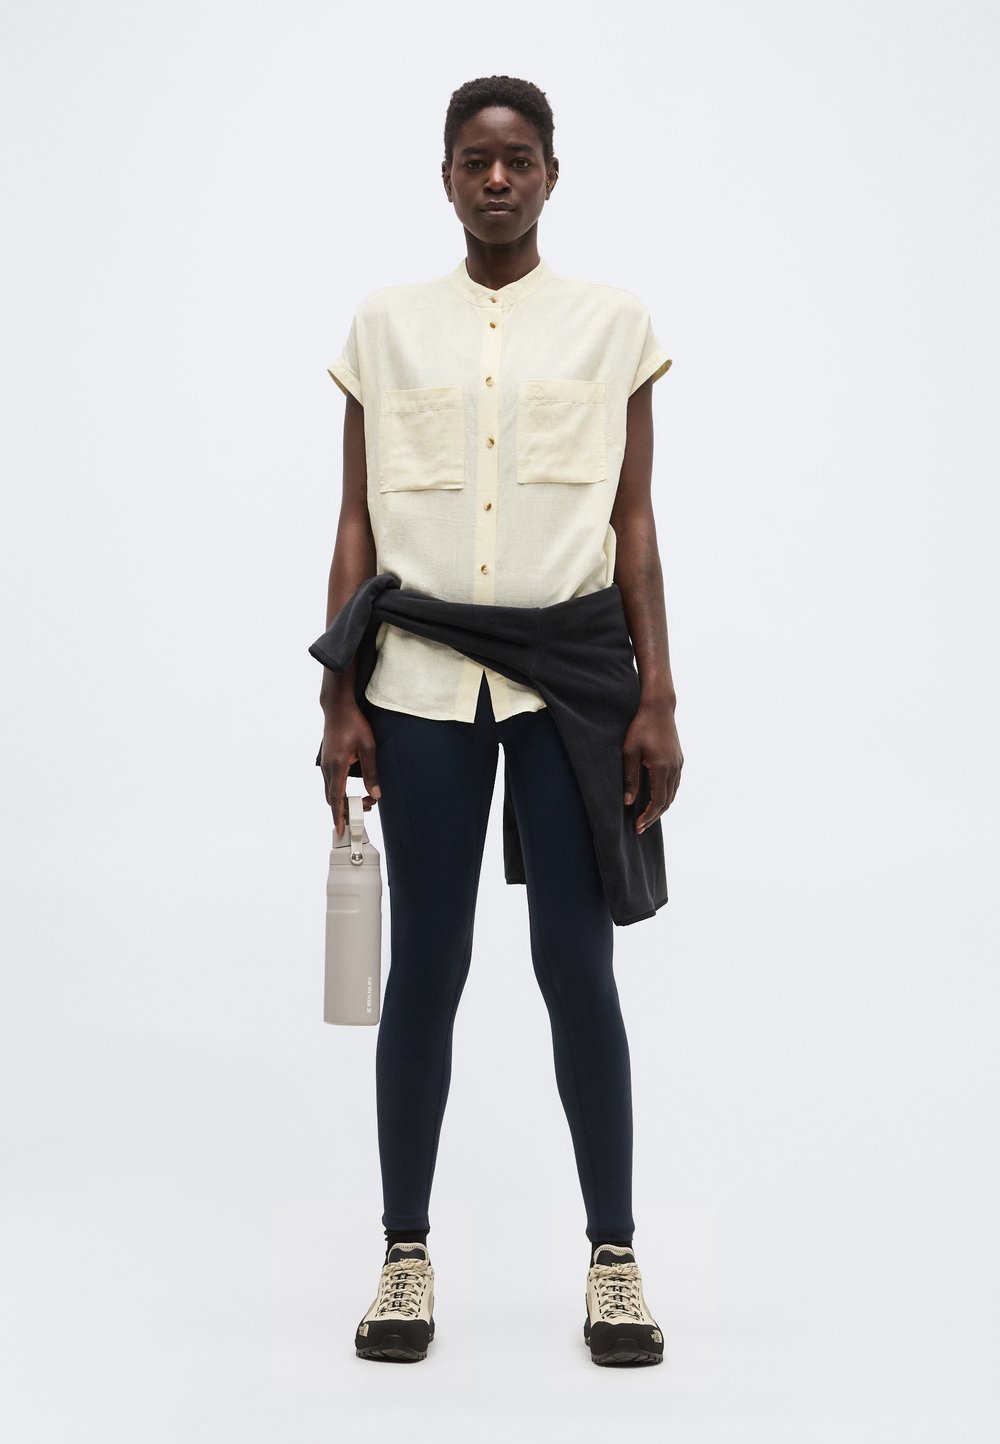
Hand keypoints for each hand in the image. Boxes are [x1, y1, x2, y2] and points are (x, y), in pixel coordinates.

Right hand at [319, 704, 381, 838]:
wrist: (338, 708)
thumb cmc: (354, 724)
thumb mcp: (368, 747)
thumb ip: (371, 772)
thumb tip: (376, 793)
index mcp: (337, 766)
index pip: (337, 798)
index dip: (338, 816)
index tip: (340, 830)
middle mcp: (327, 768)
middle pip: (332, 799)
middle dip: (347, 810)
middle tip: (368, 807)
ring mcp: (325, 765)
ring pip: (331, 792)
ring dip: (344, 801)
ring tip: (366, 799)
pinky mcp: (326, 762)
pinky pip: (331, 783)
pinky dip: (340, 792)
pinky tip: (352, 790)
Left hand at [622, 700, 682, 833]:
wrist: (658, 708)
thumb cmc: (641, 727)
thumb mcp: (629, 752)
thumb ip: (630, 778)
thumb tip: (629, 802)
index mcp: (662, 768)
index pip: (657, 801)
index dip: (648, 816)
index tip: (638, 826)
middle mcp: (674, 768)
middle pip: (667, 801)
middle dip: (654, 816)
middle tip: (641, 826)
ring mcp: (679, 764)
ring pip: (673, 793)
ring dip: (661, 807)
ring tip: (648, 816)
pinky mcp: (679, 759)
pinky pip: (674, 784)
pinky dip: (666, 795)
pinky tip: (657, 798)